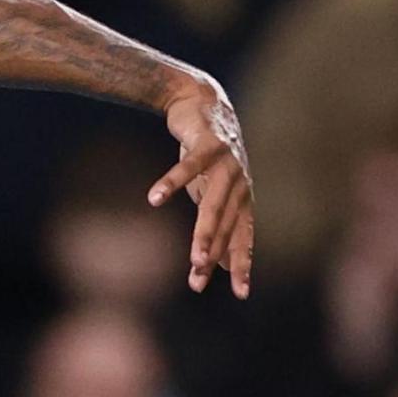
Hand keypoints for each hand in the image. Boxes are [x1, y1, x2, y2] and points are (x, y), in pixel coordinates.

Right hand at [152, 76, 251, 295]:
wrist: (203, 102)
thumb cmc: (209, 155)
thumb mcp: (213, 193)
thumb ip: (219, 225)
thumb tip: (221, 263)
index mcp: (242, 198)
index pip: (244, 237)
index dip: (242, 264)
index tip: (242, 294)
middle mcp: (240, 183)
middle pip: (227, 225)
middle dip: (215, 255)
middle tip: (199, 280)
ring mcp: (226, 163)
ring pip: (214, 204)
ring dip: (205, 232)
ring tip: (195, 258)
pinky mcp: (207, 144)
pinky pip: (188, 167)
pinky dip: (171, 182)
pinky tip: (154, 198)